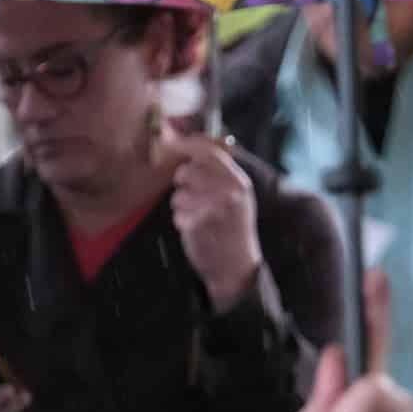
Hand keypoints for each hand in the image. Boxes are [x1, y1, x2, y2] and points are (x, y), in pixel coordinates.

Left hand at [170, 136, 261, 311]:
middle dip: (183, 183)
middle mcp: (229, 193)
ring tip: (200, 218)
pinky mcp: (198, 224)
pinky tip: (197, 232)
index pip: (211, 153)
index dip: (189, 146)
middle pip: (187, 171)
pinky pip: (177, 214)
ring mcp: (213, 208)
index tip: (173, 144)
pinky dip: (182, 223)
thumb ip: (219, 173)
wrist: (237, 268)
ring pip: (178, 194)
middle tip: (196, 198)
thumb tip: (191, 144)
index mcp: (240, 183)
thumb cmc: (233, 230)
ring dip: (182, 206)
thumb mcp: (238, 198)